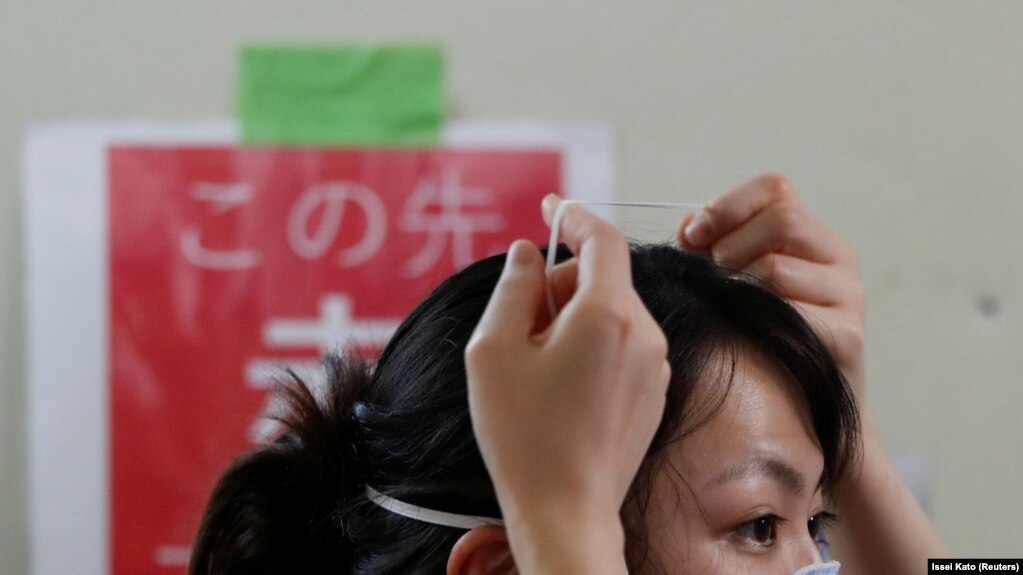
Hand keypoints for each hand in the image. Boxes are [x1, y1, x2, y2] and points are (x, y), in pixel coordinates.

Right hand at [465, 196, 669, 572]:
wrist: (566, 511)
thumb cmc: (522, 434)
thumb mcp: (493, 349)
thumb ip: (514, 287)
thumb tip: (531, 254)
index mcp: (608, 315)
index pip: (601, 239)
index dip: (573, 216)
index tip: (551, 206)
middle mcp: (645, 333)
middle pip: (603, 278)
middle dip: (559, 285)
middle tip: (518, 322)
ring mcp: (656, 365)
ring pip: (612, 312)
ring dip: (573, 317)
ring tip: (535, 364)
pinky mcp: (655, 392)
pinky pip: (623, 345)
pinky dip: (592, 344)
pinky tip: (560, 385)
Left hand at [677, 174, 865, 397]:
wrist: (803, 410)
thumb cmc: (759, 340)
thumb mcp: (736, 286)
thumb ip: (713, 251)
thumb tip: (689, 227)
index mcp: (812, 236)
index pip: (775, 188)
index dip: (727, 206)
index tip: (692, 236)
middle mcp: (838, 258)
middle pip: (782, 219)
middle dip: (731, 248)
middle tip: (712, 280)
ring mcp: (849, 295)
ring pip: (778, 268)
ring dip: (738, 289)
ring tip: (727, 311)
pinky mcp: (848, 335)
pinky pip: (791, 313)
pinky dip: (756, 321)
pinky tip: (746, 335)